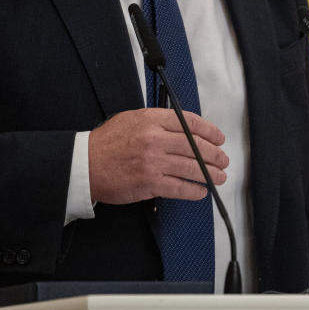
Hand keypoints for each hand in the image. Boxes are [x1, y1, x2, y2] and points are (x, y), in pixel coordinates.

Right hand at [88, 109, 227, 205]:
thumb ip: (159, 121)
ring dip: (210, 174)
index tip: (218, 138)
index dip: (210, 131)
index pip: (190, 123)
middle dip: (215, 154)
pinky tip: (202, 191)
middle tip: (223, 159)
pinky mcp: (149, 183)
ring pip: (192, 167)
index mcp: (152, 120)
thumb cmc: (108, 141)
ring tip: (219, 176)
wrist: (86, 164)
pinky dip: (194, 190)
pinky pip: (179, 187)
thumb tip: (185, 127)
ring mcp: (154, 162)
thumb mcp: (133, 118)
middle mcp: (155, 139)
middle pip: (196, 146)